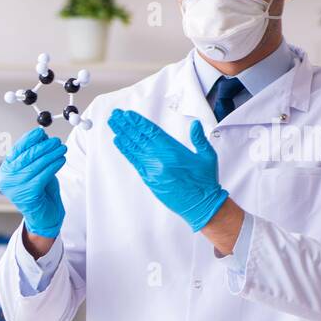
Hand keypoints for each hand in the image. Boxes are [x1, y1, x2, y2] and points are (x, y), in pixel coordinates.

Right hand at [0, 127, 65, 238]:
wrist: (43, 217)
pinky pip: (42, 175)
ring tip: (62, 148)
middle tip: (56, 141)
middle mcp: (7, 179)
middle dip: (43, 147)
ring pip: (35, 165)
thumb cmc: (40, 192)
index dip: (28, 139)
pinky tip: (61, 160)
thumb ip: (36, 156)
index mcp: (6, 171)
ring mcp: (15, 188)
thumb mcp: (35, 170)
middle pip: (26, 157)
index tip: (41, 132)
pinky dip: (53, 166)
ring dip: (51, 155)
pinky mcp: (27, 194)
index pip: (16, 151)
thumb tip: (43, 137)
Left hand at [108, 109, 228, 231]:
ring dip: (122, 134)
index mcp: (174, 151)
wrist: (200, 205)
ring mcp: (153, 170)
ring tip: (113, 124)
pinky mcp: (150, 180)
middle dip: (126, 125)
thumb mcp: (207, 157)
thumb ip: (199, 139)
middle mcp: (160, 160)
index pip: (152, 132)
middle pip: (140, 138)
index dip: (139, 122)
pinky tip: (119, 141)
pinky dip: (126, 150)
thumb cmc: (205, 182)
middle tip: (115, 115)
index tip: (128, 115)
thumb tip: (195, 124)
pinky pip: (135, 161)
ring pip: (134, 148)